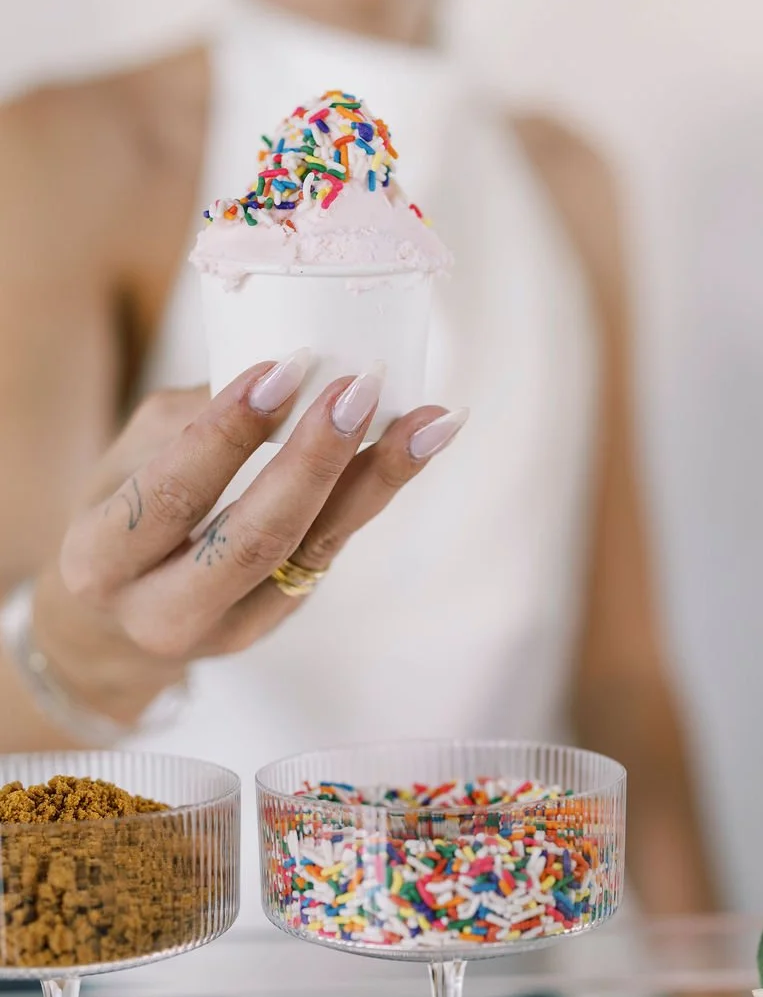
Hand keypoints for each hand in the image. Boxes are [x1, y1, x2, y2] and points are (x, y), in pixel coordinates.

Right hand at [31, 359, 464, 724]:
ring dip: (376, 478)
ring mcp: (229, 628)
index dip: (229, 434)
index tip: (284, 369)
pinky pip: (332, 550)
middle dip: (314, 460)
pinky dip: (377, 492)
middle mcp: (162, 612)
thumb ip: (190, 422)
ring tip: (426, 420)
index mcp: (101, 562)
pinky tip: (418, 445)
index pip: (169, 496)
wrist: (117, 623)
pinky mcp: (277, 622)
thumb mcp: (125, 464)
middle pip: (254, 539)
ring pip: (312, 550)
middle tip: (359, 388)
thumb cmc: (119, 518)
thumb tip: (283, 377)